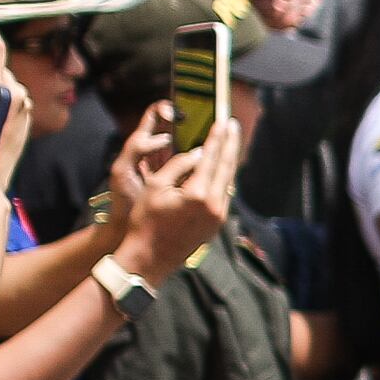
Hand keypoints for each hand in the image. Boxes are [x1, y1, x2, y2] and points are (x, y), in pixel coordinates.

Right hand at [119, 127, 236, 278]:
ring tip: (231, 142)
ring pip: (228, 180)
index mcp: (197, 194)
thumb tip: (199, 152)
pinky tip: (222, 167)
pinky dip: (224, 177)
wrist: (150, 258)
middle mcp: (214, 205)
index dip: (217, 137)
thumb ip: (179, 165)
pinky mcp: (217, 223)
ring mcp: (218, 216)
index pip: (211, 157)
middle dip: (231, 143)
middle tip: (234, 125)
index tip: (223, 121)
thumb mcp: (155, 187)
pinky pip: (224, 193)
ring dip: (229, 160)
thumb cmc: (146, 222)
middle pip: (227, 167)